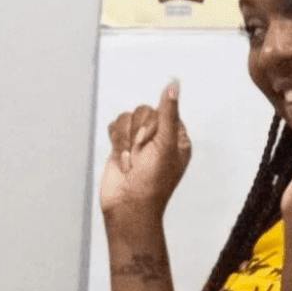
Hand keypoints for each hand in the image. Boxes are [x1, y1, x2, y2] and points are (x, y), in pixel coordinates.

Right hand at [100, 80, 191, 225]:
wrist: (126, 206)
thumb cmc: (152, 182)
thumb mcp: (164, 146)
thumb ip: (167, 113)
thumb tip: (173, 84)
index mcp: (176, 137)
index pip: (165, 110)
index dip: (154, 125)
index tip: (152, 144)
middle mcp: (158, 137)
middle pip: (144, 111)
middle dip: (138, 134)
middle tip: (141, 156)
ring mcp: (138, 141)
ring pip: (127, 118)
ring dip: (125, 141)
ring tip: (131, 161)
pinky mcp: (121, 145)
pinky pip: (114, 126)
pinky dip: (115, 142)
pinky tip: (122, 159)